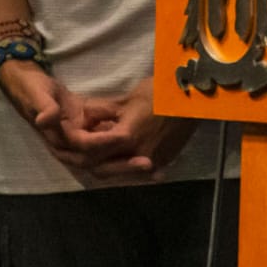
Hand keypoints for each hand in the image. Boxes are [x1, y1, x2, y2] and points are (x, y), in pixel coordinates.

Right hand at [0, 66, 194, 176]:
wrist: (29, 89)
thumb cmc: (34, 91)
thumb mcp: (37, 95)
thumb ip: (43, 107)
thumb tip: (46, 118)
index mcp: (59, 140)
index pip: (86, 148)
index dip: (105, 145)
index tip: (125, 139)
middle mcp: (70, 149)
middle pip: (99, 164)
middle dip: (123, 166)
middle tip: (148, 164)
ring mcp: (80, 147)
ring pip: (106, 163)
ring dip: (129, 166)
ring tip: (155, 170)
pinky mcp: (90, 140)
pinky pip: (110, 153)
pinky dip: (127, 156)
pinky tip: (150, 160)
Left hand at [57, 78, 198, 178]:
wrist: (195, 99)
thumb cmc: (162, 92)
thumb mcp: (129, 98)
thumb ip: (102, 110)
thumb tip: (81, 116)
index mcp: (126, 137)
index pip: (91, 153)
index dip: (78, 149)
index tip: (71, 141)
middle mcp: (137, 155)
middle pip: (102, 169)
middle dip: (88, 162)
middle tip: (79, 153)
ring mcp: (152, 162)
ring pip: (119, 173)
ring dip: (107, 166)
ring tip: (98, 154)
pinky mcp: (163, 163)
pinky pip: (137, 171)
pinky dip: (125, 165)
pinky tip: (122, 156)